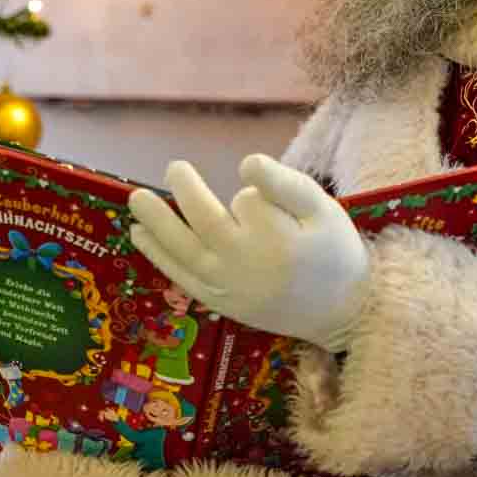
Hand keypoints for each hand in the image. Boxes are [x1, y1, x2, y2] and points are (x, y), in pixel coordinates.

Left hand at [128, 154, 369, 351]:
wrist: (342, 313)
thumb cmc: (334, 254)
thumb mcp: (323, 211)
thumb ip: (285, 185)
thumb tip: (245, 163)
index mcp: (275, 239)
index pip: (248, 201)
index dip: (255, 192)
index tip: (263, 192)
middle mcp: (244, 263)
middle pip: (203, 222)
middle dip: (185, 192)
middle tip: (174, 167)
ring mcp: (227, 286)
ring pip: (182, 250)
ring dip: (155, 223)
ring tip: (135, 199)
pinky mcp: (219, 302)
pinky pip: (181, 277)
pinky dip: (158, 256)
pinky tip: (139, 235)